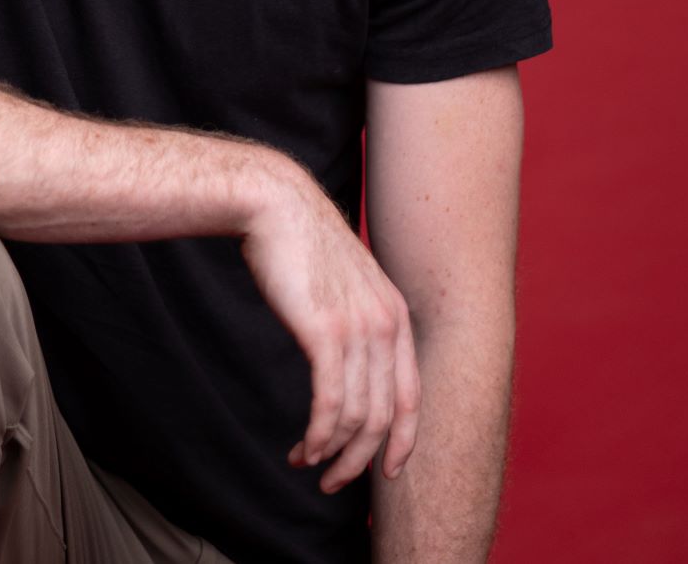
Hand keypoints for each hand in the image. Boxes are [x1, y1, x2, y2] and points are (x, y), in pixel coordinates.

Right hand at [240, 165, 420, 493]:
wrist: (274, 203)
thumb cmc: (300, 242)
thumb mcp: (343, 283)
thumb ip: (355, 319)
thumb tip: (345, 358)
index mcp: (397, 314)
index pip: (412, 395)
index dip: (403, 441)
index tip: (386, 470)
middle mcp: (387, 324)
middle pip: (386, 416)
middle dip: (362, 460)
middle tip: (334, 484)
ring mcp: (359, 328)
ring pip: (359, 417)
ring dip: (334, 453)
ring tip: (307, 465)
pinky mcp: (325, 331)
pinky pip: (330, 403)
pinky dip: (319, 435)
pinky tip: (304, 447)